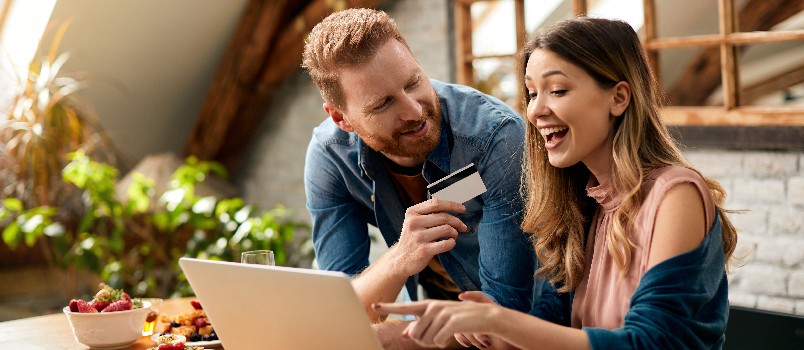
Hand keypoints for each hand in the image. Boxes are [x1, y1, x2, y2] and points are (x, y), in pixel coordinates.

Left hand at [373, 298, 501, 347]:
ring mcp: (441, 313)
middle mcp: (432, 307)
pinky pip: (437, 341)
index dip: (389, 306)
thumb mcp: (440, 322)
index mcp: (427, 306)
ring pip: (425, 339)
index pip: (404, 307)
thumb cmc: (460, 321)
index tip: (373, 304)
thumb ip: (422, 326)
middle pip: (414, 333)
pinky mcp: (450, 321)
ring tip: (445, 335)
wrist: (484, 317)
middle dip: (423, 342)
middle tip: (437, 338)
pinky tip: (451, 336)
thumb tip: (405, 334)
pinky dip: (443, 342)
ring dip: (434, 343)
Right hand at [393, 198, 466, 276]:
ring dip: (454, 233)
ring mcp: (418, 237)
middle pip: (443, 217)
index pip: (436, 203)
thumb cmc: (412, 239)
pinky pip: (445, 244)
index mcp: (412, 213)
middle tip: (463, 227)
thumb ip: (429, 214)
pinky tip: (451, 243)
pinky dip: (452, 243)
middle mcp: (413, 223)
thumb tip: (453, 208)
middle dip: (457, 221)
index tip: (462, 209)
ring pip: (446, 229)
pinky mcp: (423, 250)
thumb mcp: (414, 222)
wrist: (400, 260)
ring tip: (453, 236)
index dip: (452, 205)